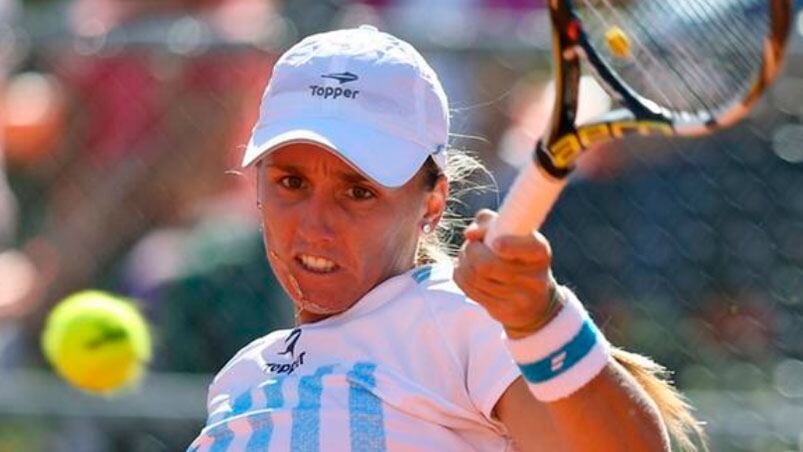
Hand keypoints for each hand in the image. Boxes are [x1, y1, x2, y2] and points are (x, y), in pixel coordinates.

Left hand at [454, 209, 560, 338]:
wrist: (534, 301)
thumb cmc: (518, 256)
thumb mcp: (515, 233)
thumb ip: (490, 222)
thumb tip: (469, 234)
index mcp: (540, 253)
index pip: (525, 248)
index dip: (507, 245)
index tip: (495, 243)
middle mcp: (533, 278)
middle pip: (486, 265)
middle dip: (471, 251)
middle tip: (472, 245)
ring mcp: (518, 299)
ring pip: (473, 276)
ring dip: (463, 261)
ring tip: (469, 256)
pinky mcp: (500, 310)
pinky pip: (468, 288)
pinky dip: (461, 274)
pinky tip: (468, 270)